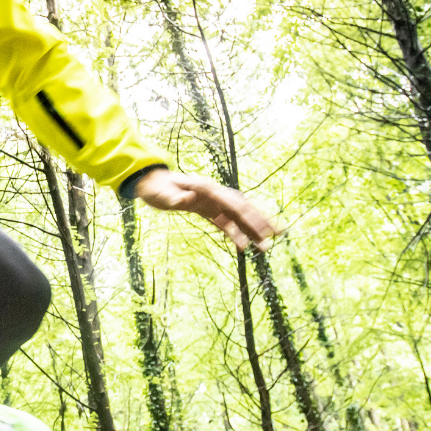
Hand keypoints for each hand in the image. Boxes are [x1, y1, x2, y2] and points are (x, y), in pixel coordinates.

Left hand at [135, 169, 279, 249]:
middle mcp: (215, 195)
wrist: (152, 184)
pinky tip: (243, 246)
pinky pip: (226, 223)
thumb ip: (177, 197)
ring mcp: (213, 203)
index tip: (264, 230)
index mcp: (209, 190)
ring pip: (238, 217)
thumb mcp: (164, 194)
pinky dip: (236, 234)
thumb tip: (190, 198)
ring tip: (267, 246)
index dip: (251, 218)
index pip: (235, 205)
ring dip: (252, 230)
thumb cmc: (157, 189)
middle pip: (243, 209)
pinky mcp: (208, 210)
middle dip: (261, 222)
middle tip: (278, 235)